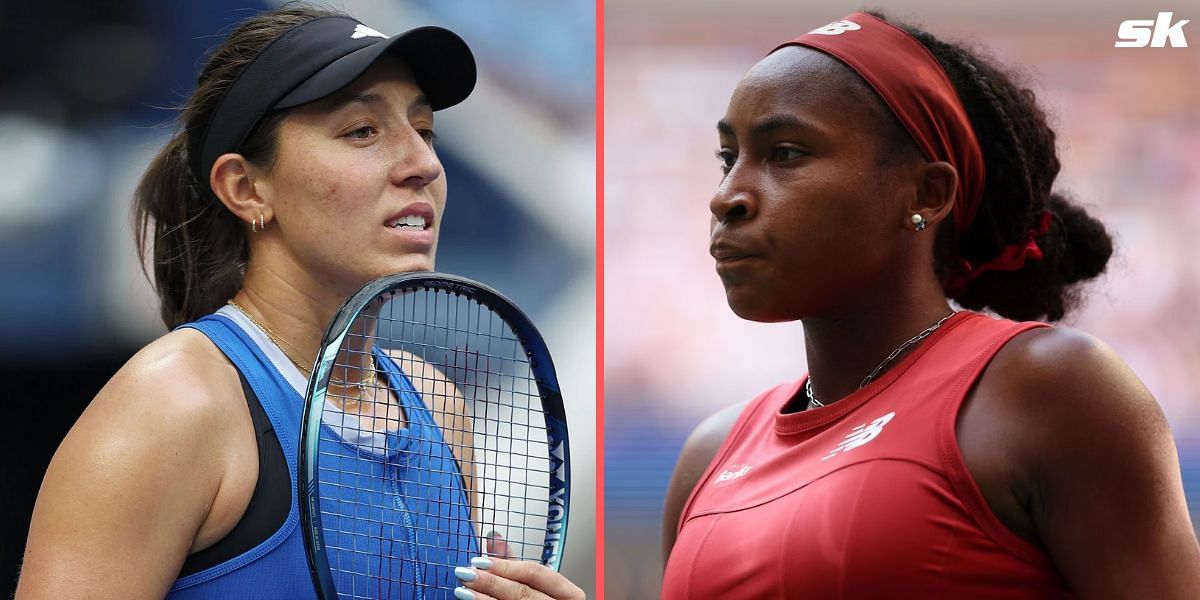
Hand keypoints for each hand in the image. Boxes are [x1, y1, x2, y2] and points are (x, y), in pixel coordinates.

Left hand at [452, 556, 584, 599]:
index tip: (481, 561)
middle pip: (523, 593)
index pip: (537, 573)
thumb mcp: (536, 586)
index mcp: (569, 594)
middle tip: (468, 573)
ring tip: (463, 590)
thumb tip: (494, 539)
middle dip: (492, 582)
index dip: (507, 566)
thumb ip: (516, 566)